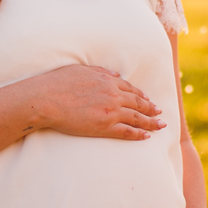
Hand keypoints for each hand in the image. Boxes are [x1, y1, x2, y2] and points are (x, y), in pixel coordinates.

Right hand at [33, 65, 164, 140]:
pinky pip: (127, 131)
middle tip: (160, 112)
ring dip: (151, 122)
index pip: (130, 88)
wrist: (46, 99)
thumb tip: (116, 74)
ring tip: (161, 125)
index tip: (148, 99)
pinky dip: (139, 134)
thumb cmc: (58, 83)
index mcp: (108, 80)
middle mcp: (113, 95)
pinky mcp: (104, 126)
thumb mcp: (81, 70)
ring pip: (137, 118)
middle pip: (138, 103)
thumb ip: (101, 71)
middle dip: (151, 108)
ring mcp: (110, 111)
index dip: (141, 95)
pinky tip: (147, 136)